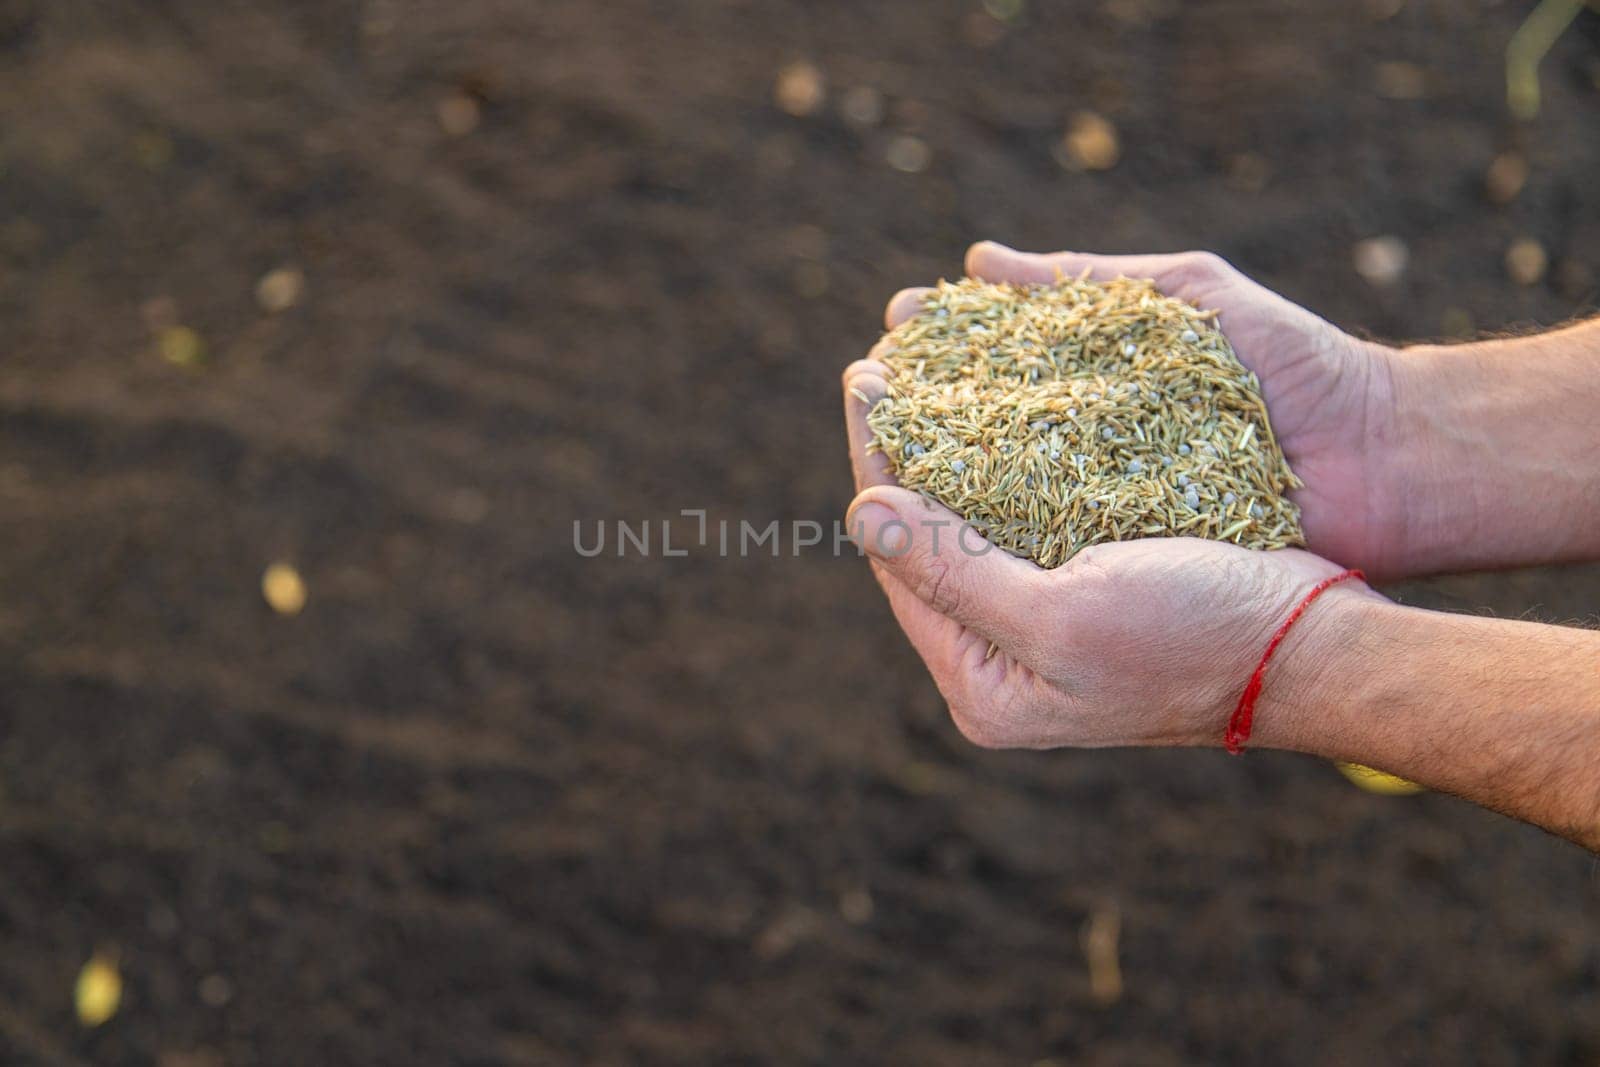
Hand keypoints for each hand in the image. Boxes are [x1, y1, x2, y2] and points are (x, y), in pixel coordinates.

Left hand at [841, 246, 1384, 748]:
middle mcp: (1001, 659)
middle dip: (904, 451)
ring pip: (972, 519)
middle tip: (879, 364)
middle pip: (927, 538)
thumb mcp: (1062, 614)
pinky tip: (988, 402)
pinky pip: (1024, 511)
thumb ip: (953, 570)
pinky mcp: (1086, 583)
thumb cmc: (1193, 635)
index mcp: (982, 685)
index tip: (863, 381)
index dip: (876, 465)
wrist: (1313, 644)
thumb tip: (862, 511)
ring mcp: (1044, 622)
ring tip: (921, 369)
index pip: (900, 560)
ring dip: (949, 445)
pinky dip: (1004, 457)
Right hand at [895, 243, 1407, 578]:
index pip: (995, 373)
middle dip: (917, 416)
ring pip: (996, 505)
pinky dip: (991, 541)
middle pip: (979, 442)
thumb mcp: (1188, 299)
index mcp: (1094, 390)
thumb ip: (1089, 279)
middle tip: (866, 387)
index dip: (937, 357)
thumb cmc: (1294, 369)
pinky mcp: (1122, 576)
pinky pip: (1044, 560)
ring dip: (934, 481)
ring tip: (882, 450)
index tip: (890, 332)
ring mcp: (1100, 521)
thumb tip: (975, 262)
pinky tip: (939, 522)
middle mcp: (1087, 454)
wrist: (1384, 463)